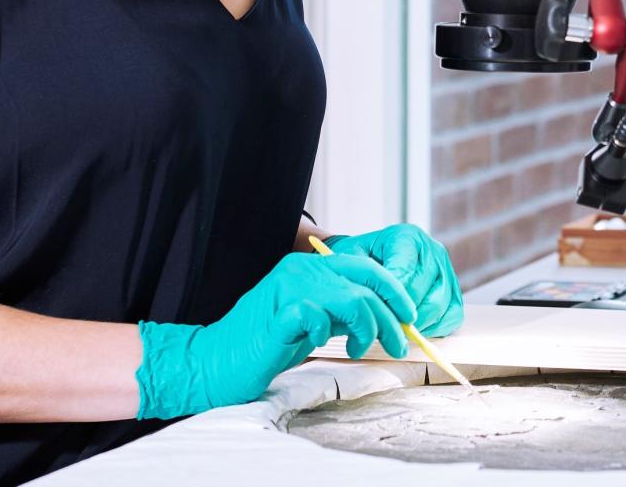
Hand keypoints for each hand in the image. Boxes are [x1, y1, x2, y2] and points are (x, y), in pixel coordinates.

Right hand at [135, 251, 415, 418]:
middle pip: (364, 281)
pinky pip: (316, 316)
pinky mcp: (276, 315)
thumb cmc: (266, 344)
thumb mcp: (312, 319)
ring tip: (360, 349)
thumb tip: (386, 316)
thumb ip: (340, 310)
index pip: (365, 266)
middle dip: (391, 314)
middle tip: (399, 342)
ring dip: (368, 327)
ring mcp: (287, 289)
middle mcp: (301, 269)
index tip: (410, 316)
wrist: (215, 361)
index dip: (394, 289)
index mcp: (310, 266)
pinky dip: (327, 331)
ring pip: (350, 297)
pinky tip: (323, 343)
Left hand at [326, 223, 463, 336]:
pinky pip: (451, 315)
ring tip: (396, 329)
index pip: (402, 274)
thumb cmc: (363, 258)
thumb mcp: (352, 258)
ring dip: (416, 323)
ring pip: (437, 305)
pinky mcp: (454, 289)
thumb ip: (361, 276)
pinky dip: (434, 328)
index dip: (388, 299)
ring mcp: (447, 269)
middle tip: (383, 326)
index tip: (375, 312)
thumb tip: (373, 303)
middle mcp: (432, 250)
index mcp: (407, 237)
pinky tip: (415, 328)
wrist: (374, 256)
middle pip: (420, 291)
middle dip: (399, 314)